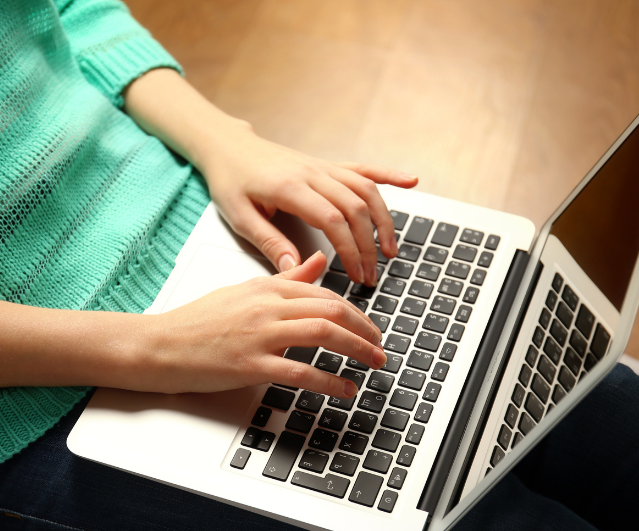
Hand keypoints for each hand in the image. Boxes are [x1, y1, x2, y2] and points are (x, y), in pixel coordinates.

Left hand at [120, 68, 416, 285]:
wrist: (228, 146)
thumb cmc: (230, 181)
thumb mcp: (239, 217)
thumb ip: (269, 242)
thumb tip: (295, 269)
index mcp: (290, 188)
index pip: (333, 220)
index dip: (350, 249)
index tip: (356, 274)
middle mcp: (312, 173)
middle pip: (356, 208)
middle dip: (369, 244)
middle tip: (372, 274)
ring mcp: (322, 166)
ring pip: (366, 189)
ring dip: (383, 220)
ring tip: (391, 250)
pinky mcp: (326, 164)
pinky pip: (363, 168)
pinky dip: (389, 175)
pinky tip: (410, 181)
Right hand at [137, 251, 386, 396]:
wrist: (160, 345)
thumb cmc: (198, 322)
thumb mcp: (245, 292)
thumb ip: (285, 279)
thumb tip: (318, 262)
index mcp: (267, 288)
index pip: (323, 293)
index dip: (354, 311)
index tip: (369, 327)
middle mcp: (267, 307)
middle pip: (331, 310)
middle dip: (364, 329)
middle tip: (380, 346)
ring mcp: (260, 335)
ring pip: (323, 335)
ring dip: (357, 350)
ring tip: (373, 363)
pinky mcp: (250, 365)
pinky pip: (300, 372)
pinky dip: (330, 382)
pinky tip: (345, 390)